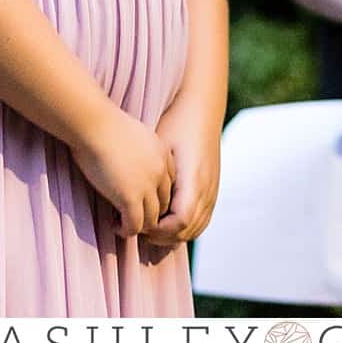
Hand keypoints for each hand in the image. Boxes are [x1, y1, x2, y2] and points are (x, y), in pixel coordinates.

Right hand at [69, 107, 176, 238]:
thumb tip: (125, 161)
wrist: (94, 124)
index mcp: (162, 154)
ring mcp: (148, 186)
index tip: (139, 200)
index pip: (168, 185)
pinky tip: (114, 225)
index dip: (154, 196)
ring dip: (138, 225)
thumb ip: (136, 150)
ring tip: (122, 224)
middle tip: (132, 217)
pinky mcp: (131, 198)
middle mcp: (160, 171)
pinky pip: (135, 226)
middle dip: (150, 214)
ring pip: (151, 219)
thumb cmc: (102, 124)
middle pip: (163, 204)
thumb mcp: (131, 134)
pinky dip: (125, 230)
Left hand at [142, 97, 221, 245]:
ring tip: (149, 226)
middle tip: (137, 227)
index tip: (136, 221)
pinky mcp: (213, 189)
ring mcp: (213, 190)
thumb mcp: (159, 146)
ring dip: (173, 235)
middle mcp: (207, 188)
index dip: (157, 228)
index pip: (179, 221)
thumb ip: (150, 174)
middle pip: (187, 231)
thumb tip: (128, 199)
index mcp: (193, 178)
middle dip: (161, 236)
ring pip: (196, 229)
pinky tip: (165, 222)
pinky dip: (185, 229)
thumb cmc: (174, 122)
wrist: (200, 107)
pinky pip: (202, 220)